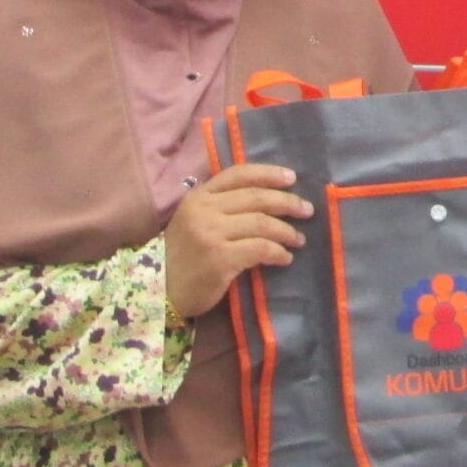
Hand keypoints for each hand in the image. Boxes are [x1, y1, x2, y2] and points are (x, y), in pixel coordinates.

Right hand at [162, 163, 311, 317]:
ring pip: (262, 223)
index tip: (292, 178)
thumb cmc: (182, 258)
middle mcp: (204, 210)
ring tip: (298, 239)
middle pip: (256, 197)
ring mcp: (211, 233)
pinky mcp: (220, 258)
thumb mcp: (194, 222)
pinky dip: (278, 253)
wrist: (160, 292)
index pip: (238, 174)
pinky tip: (285, 258)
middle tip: (307, 210)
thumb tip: (268, 202)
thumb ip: (220, 208)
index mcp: (198, 196)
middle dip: (287, 202)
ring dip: (287, 231)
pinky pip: (261, 249)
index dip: (268, 174)